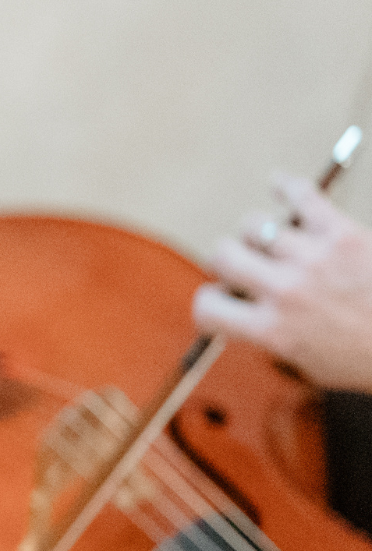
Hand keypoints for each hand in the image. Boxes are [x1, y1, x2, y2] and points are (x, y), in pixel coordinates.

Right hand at [195, 175, 371, 390]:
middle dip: (229, 261)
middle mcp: (286, 291)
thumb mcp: (312, 365)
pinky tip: (279, 185)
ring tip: (271, 237)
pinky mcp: (342, 235)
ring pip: (255, 225)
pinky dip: (286, 187)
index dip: (210, 304)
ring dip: (258, 232)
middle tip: (244, 266)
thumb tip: (250, 315)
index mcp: (274, 331)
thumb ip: (274, 338)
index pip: (209, 307)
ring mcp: (313, 260)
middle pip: (223, 255)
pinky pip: (302, 197)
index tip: (220, 301)